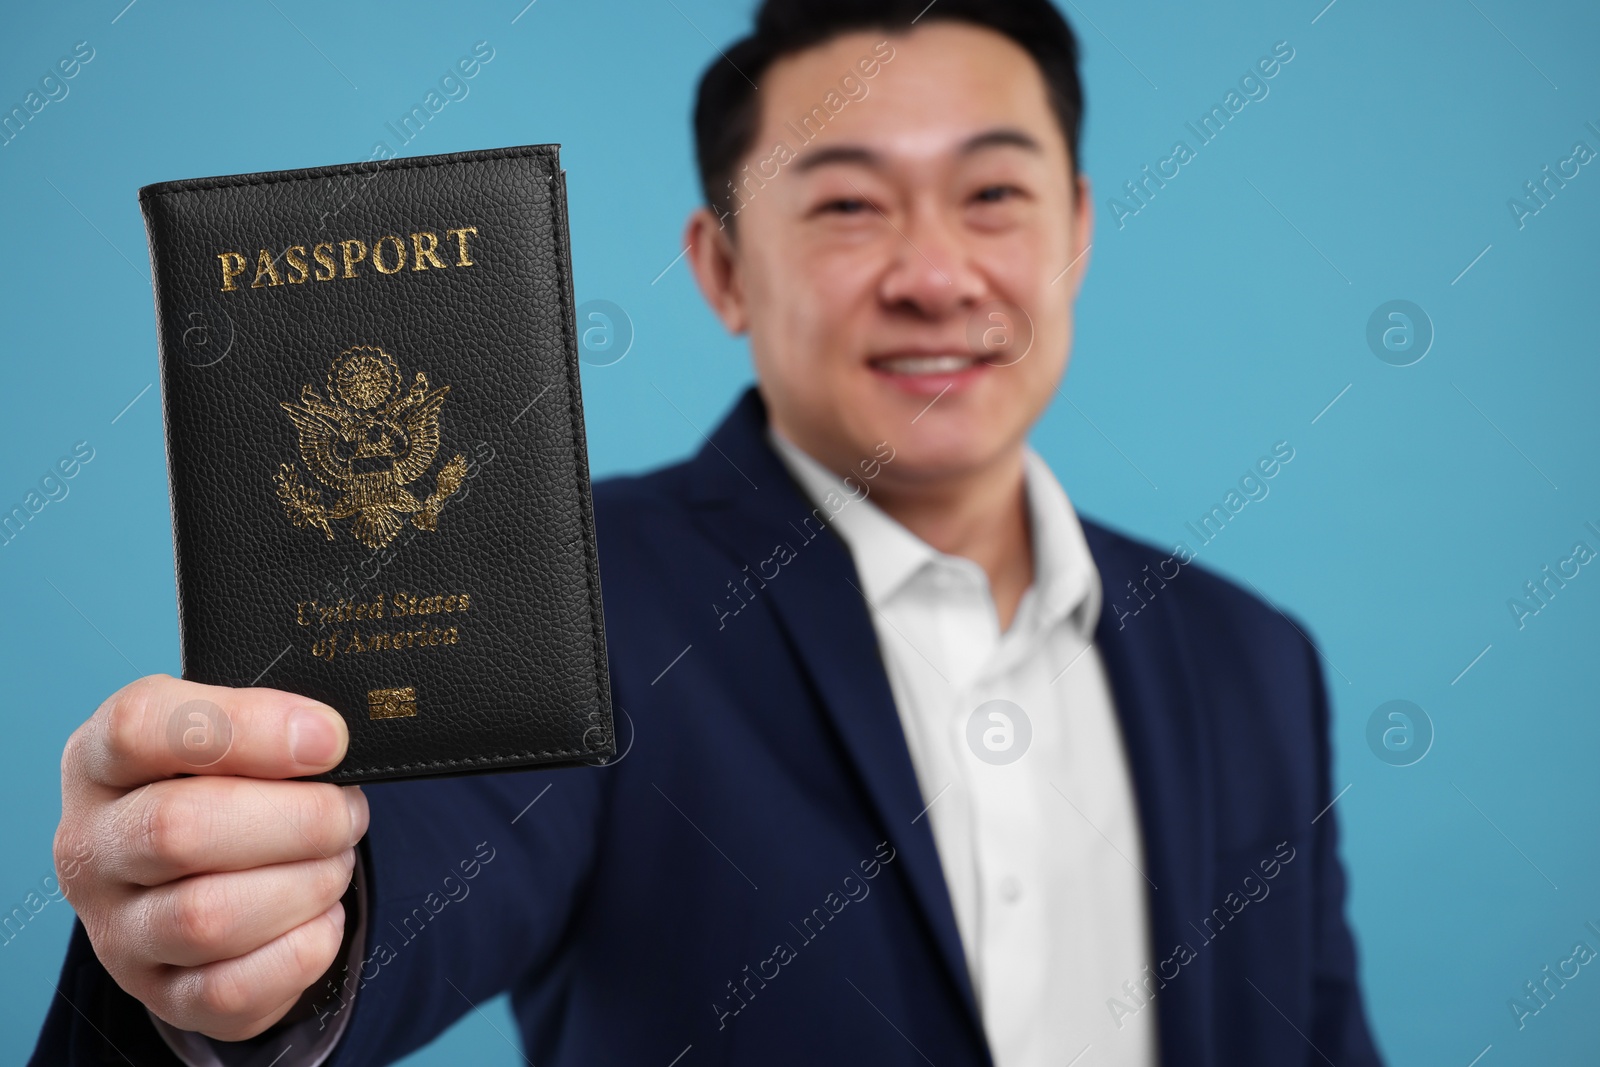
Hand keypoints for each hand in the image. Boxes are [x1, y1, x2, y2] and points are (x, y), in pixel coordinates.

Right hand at [54, 674, 367, 1041]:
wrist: (203, 871)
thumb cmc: (224, 787)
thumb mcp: (233, 735)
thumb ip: (269, 725)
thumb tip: (325, 740)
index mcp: (100, 761)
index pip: (138, 726)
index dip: (248, 728)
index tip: (328, 740)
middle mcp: (91, 847)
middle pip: (177, 830)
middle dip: (298, 820)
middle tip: (346, 814)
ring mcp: (117, 930)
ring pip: (207, 919)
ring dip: (305, 886)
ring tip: (333, 862)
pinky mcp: (160, 992)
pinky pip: (233, 989)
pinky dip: (302, 950)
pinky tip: (319, 917)